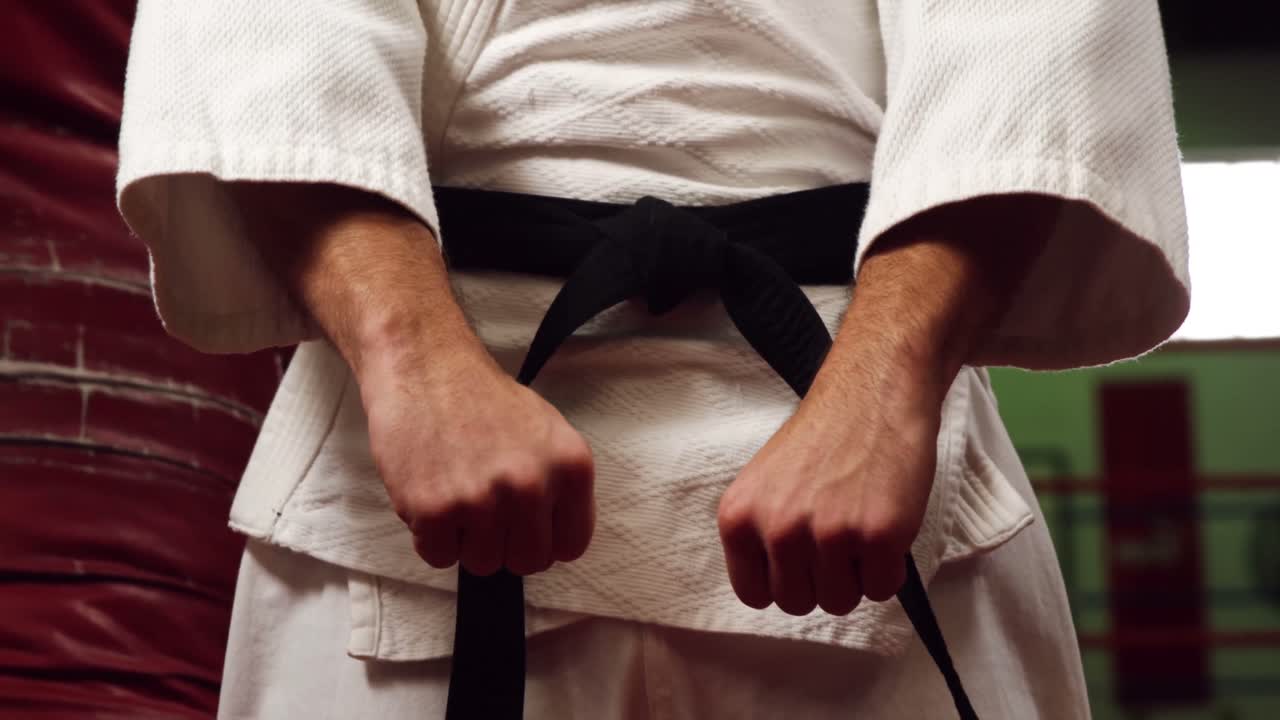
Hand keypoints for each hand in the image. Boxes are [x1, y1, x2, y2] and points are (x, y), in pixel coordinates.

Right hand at [362, 349, 595, 576]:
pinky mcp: (434, 511)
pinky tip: (430, 495)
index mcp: (570, 466)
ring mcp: (483, 501)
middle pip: (528, 561)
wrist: (425, 365)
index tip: (526, 528)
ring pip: (482, 564)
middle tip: (484, 509)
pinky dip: (430, 536)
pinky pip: (438, 556)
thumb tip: (554, 533)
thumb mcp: (546, 431)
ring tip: (454, 493)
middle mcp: (532, 486)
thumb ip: (557, 484)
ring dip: (465, 539)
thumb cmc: (481, 397)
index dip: (545, 540)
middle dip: (505, 544)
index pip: (572, 544)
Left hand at [717, 354, 939, 615]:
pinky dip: (889, 568)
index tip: (801, 561)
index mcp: (739, 516)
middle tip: (837, 538)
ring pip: (840, 602)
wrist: (874, 392)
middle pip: (798, 604)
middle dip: (822, 581)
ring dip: (856, 575)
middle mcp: (777, 528)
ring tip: (859, 525)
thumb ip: (761, 532)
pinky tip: (884, 524)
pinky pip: (882, 588)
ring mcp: (828, 533)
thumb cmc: (826, 436)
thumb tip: (770, 584)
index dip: (783, 582)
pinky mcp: (878, 535)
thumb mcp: (767, 483)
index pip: (753, 593)